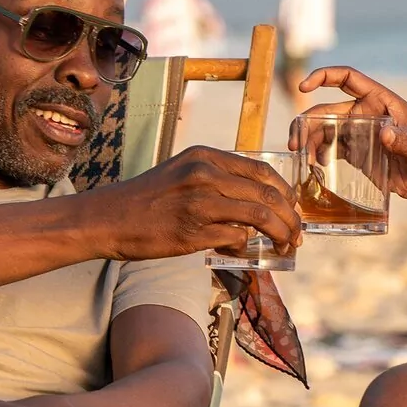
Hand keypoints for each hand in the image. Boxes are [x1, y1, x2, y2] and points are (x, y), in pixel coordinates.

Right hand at [81, 145, 300, 259]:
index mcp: (206, 156)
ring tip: (284, 246)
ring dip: (279, 234)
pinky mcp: (194, 230)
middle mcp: (205, 173)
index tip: (292, 210)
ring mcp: (200, 202)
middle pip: (268, 194)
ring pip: (260, 216)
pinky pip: (236, 238)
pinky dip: (245, 246)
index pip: (262, 171)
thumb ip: (219, 179)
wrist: (109, 218)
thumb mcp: (184, 172)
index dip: (285, 193)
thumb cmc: (149, 200)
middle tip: (296, 235)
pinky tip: (238, 251)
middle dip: (291, 217)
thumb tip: (259, 201)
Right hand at [295, 66, 406, 202]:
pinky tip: (316, 166)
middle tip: (295, 143)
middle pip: (327, 109)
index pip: (348, 79)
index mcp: (381, 101)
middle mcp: (366, 113)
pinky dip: (319, 154)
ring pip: (325, 130)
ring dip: (309, 140)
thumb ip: (403, 140)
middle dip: (307, 122)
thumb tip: (384, 132)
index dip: (324, 77)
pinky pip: (331, 149)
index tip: (304, 87)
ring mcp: (360, 134)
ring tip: (302, 157)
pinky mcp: (357, 154)